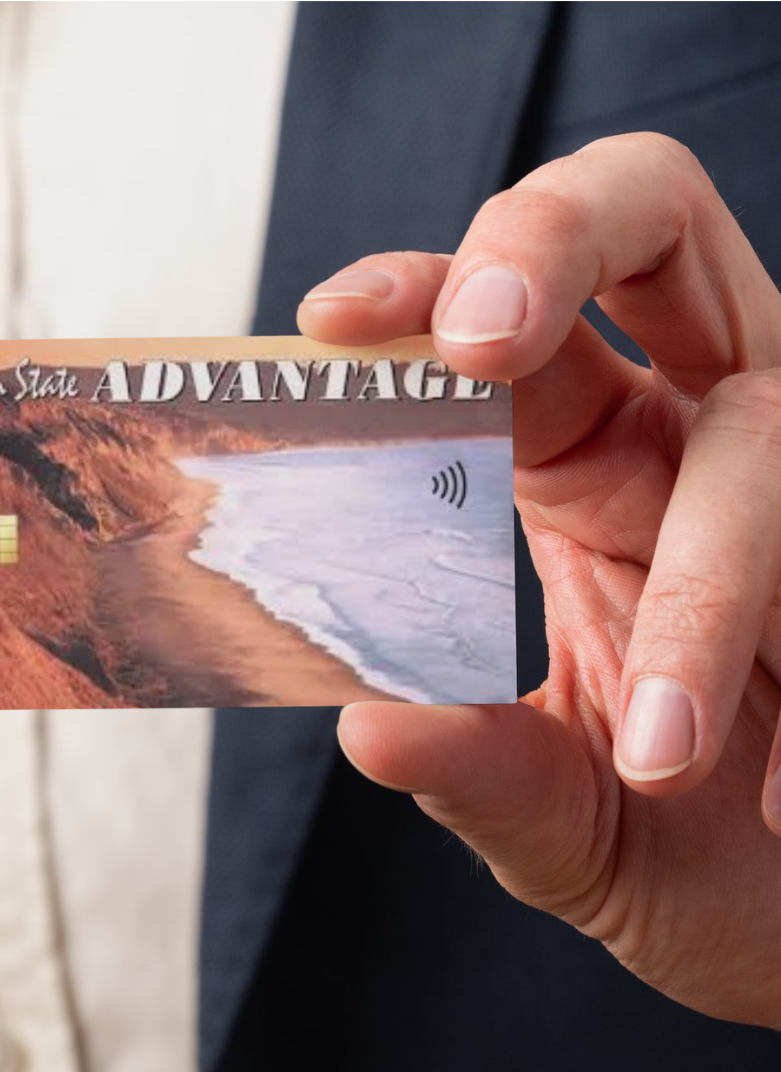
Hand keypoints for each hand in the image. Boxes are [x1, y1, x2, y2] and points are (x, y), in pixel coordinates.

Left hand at [296, 133, 780, 1028]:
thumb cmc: (680, 848)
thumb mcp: (560, 820)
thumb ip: (480, 772)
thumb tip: (368, 730)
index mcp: (579, 465)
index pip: (502, 327)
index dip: (426, 292)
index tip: (333, 321)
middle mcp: (688, 433)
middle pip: (643, 222)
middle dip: (556, 241)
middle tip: (483, 339)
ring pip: (767, 434)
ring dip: (709, 589)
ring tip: (666, 763)